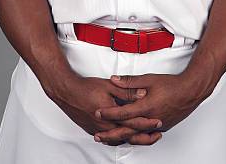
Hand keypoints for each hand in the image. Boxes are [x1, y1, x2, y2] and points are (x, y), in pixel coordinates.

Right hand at [43, 70, 162, 144]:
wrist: (67, 92)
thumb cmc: (85, 88)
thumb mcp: (110, 86)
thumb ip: (127, 90)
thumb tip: (142, 93)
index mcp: (111, 116)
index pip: (133, 122)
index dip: (147, 122)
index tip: (158, 121)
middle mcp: (105, 127)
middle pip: (129, 135)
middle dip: (145, 135)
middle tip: (157, 133)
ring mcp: (99, 131)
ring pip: (120, 139)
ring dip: (134, 138)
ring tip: (146, 136)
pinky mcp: (94, 130)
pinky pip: (111, 139)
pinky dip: (121, 139)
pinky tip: (126, 137)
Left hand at [93, 71, 211, 143]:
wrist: (190, 92)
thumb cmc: (172, 85)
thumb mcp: (149, 79)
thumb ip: (130, 81)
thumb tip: (115, 80)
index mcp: (146, 107)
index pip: (122, 113)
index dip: (108, 113)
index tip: (98, 112)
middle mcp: (150, 119)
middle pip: (126, 130)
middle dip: (110, 133)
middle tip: (98, 134)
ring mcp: (156, 126)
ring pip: (135, 136)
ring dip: (121, 137)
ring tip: (109, 138)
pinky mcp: (161, 128)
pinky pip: (145, 136)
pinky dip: (135, 137)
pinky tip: (129, 137)